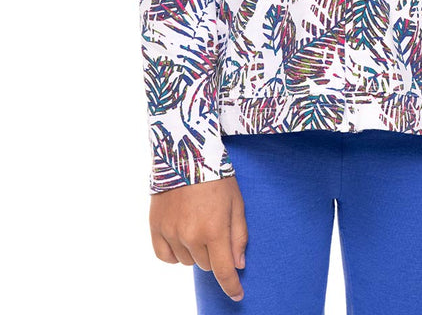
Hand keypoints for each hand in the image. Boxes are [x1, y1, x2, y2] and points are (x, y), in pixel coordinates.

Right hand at [149, 175, 247, 301]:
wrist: (186, 152)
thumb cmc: (217, 176)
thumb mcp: (236, 202)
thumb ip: (238, 235)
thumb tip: (238, 265)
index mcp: (214, 230)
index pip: (223, 271)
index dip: (231, 287)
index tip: (237, 295)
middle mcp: (191, 235)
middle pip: (206, 264)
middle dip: (214, 253)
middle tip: (215, 228)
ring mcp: (171, 232)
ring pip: (187, 261)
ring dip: (195, 251)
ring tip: (198, 223)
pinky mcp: (155, 226)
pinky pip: (165, 256)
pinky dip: (174, 252)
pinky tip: (181, 237)